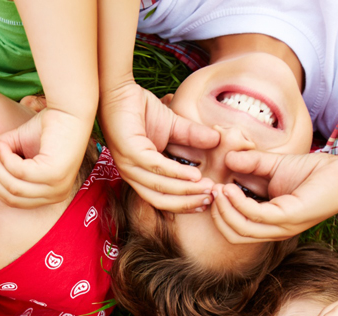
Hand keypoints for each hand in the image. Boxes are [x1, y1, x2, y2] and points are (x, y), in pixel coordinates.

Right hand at [0, 107, 93, 207]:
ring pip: (13, 187)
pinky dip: (7, 158)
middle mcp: (56, 195)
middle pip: (11, 197)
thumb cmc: (47, 127)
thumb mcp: (17, 144)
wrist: (69, 111)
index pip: (14, 201)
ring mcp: (57, 187)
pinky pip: (20, 173)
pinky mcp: (55, 174)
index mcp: (50, 194)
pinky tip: (6, 145)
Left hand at [100, 81, 218, 212]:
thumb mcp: (173, 126)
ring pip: (159, 187)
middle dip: (188, 202)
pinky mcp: (129, 151)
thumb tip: (217, 140)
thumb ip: (192, 136)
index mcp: (140, 174)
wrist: (121, 90)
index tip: (208, 201)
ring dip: (186, 190)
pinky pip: (156, 167)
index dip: (185, 203)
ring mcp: (128, 164)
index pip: (162, 198)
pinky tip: (194, 174)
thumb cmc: (141, 109)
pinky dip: (176, 173)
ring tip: (207, 187)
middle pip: (161, 200)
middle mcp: (132, 174)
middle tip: (210, 198)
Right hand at [208, 150, 337, 242]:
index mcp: (270, 223)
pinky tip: (231, 187)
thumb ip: (252, 164)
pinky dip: (239, 203)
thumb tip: (227, 158)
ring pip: (241, 229)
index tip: (211, 189)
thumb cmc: (315, 172)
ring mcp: (283, 227)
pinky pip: (256, 216)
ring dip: (224, 210)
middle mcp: (275, 230)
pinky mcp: (290, 217)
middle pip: (234, 234)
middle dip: (217, 214)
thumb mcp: (275, 166)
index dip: (218, 212)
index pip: (235, 229)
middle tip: (211, 191)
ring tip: (218, 188)